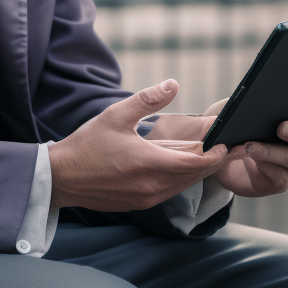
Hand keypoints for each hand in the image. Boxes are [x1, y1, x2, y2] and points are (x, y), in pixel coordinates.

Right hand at [48, 80, 247, 211]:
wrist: (62, 177)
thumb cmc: (87, 145)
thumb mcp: (116, 115)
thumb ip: (147, 99)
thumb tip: (173, 84)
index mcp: (149, 164)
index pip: (197, 163)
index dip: (216, 153)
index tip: (226, 141)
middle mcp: (152, 187)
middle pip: (194, 176)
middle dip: (211, 160)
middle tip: (224, 144)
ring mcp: (146, 199)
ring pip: (183, 185)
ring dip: (195, 170)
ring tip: (204, 152)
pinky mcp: (139, 204)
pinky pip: (168, 191)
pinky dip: (179, 178)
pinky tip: (177, 164)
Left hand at [210, 87, 287, 197]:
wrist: (222, 159)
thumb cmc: (235, 129)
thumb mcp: (237, 110)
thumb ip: (247, 104)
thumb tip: (251, 97)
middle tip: (281, 127)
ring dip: (270, 151)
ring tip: (249, 146)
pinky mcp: (280, 183)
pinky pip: (279, 176)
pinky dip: (262, 166)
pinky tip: (247, 158)